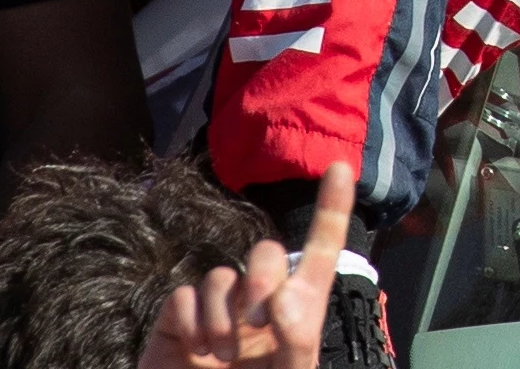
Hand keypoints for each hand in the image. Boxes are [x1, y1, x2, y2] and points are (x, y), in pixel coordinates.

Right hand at [140, 163, 351, 368]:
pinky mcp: (177, 323)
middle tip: (260, 316)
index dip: (332, 211)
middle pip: (268, 254)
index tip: (341, 168)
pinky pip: (185, 296)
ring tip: (222, 353)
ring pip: (223, 275)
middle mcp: (258, 308)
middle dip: (266, 274)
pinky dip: (193, 320)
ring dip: (225, 310)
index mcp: (297, 317)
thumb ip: (297, 341)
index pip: (321, 254)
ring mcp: (217, 314)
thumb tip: (283, 300)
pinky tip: (195, 350)